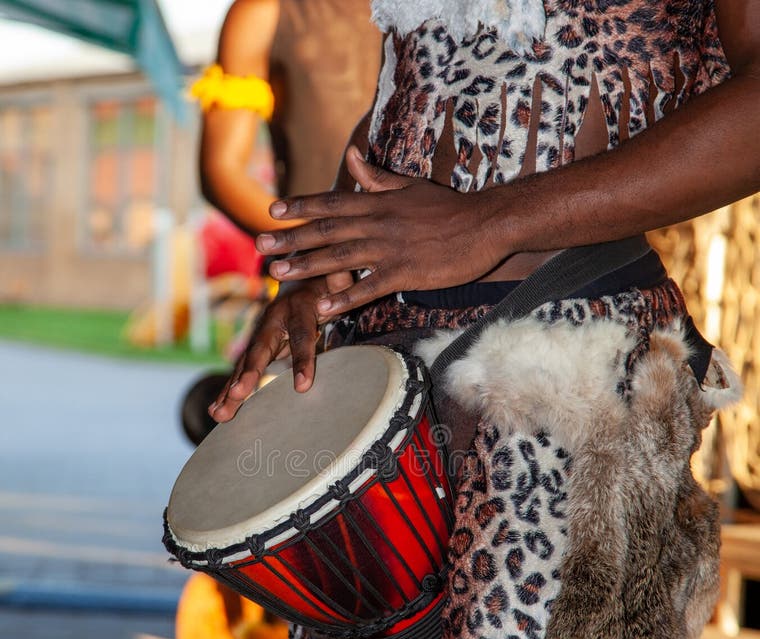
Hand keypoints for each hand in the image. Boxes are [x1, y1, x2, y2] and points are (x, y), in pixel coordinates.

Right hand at [209, 270, 351, 421]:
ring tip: (219, 414)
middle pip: (259, 351)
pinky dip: (229, 390)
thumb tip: (346, 281)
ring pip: (245, 363)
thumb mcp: (336, 281)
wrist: (298, 272)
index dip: (302, 360)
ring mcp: (260, 333)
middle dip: (247, 375)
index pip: (302, 336)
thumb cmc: (325, 282)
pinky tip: (217, 411)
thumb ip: (341, 285)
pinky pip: (242, 370)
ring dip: (231, 389)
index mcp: (298, 307)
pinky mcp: (256, 346)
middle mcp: (272, 320)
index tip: (303, 387)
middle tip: (236, 397)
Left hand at [255, 146, 507, 315]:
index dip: (300, 206)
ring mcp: (390, 248)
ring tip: (278, 274)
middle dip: (291, 239)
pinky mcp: (406, 273)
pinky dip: (346, 297)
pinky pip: (369, 287)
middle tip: (261, 247)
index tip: (273, 212)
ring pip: (340, 257)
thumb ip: (377, 178)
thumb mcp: (411, 186)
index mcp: (379, 202)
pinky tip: (324, 308)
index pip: (332, 201)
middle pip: (326, 230)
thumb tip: (352, 158)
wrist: (486, 224)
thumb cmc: (450, 207)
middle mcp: (378, 223)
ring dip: (307, 267)